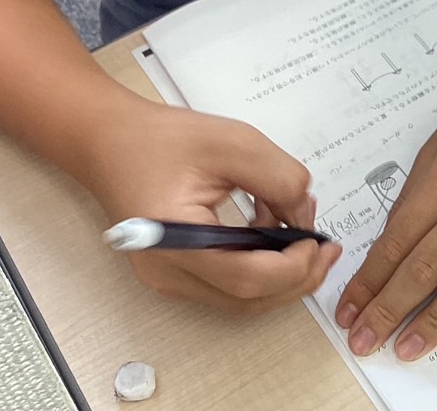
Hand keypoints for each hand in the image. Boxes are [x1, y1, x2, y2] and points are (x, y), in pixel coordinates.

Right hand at [79, 99, 341, 313]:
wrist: (109, 141)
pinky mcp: (175, 270)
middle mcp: (167, 272)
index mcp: (174, 242)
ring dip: (281, 274)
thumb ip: (278, 177)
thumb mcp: (233, 142)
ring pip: (240, 297)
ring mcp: (168, 277)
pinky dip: (259, 266)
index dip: (292, 266)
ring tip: (305, 235)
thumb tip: (304, 215)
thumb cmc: (162, 139)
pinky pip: (227, 282)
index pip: (245, 278)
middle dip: (296, 278)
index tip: (318, 240)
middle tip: (328, 249)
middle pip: (246, 298)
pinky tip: (273, 231)